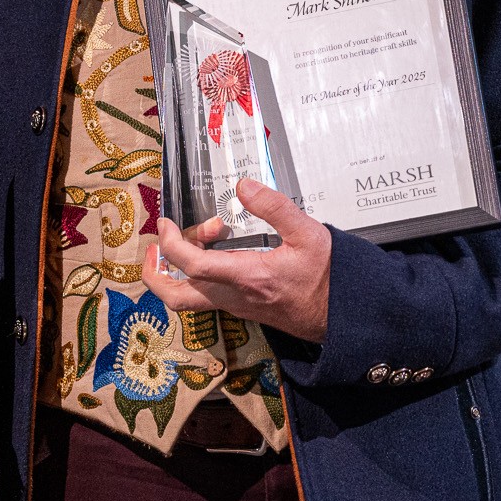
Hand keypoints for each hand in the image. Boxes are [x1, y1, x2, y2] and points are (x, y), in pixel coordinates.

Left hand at [142, 178, 330, 342]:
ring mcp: (236, 305)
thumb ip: (275, 207)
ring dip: (179, 270)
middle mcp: (235, 296)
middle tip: (159, 243)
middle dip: (155, 271)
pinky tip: (218, 248)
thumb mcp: (308, 233)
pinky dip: (199, 273)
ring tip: (195, 238)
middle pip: (177, 296)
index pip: (192, 265)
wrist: (344, 314)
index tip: (167, 224)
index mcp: (247, 277)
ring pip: (189, 299)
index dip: (171, 243)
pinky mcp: (242, 307)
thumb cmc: (328, 276)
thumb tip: (243, 187)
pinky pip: (207, 295)